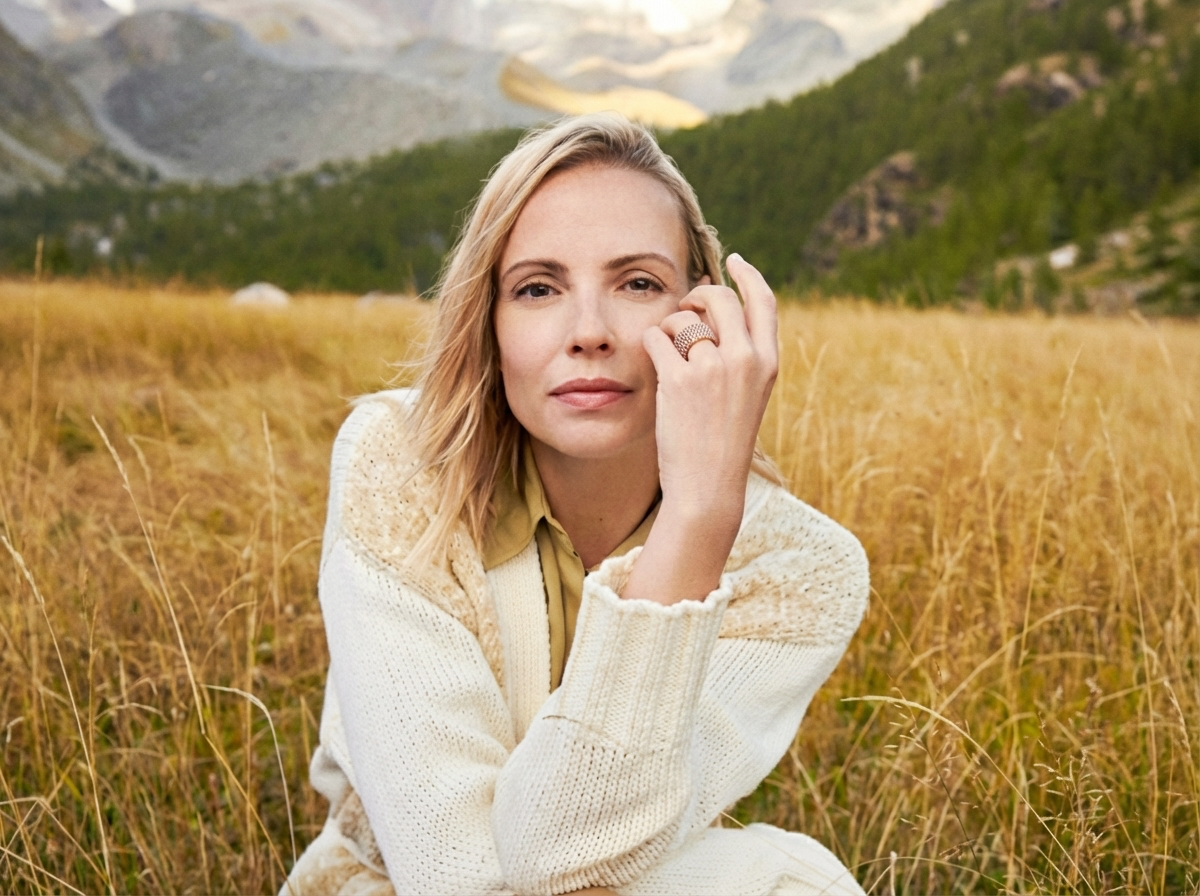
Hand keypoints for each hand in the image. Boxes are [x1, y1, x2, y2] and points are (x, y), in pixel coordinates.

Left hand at [624, 254, 777, 603]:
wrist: (709, 486)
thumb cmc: (722, 440)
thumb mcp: (748, 393)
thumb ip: (740, 351)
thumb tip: (711, 298)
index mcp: (768, 361)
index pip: (764, 301)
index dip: (748, 275)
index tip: (735, 261)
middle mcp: (746, 358)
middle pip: (720, 297)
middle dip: (697, 296)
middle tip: (685, 310)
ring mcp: (713, 368)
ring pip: (683, 316)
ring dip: (669, 326)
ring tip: (668, 352)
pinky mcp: (680, 379)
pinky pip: (656, 336)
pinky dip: (650, 344)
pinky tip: (653, 362)